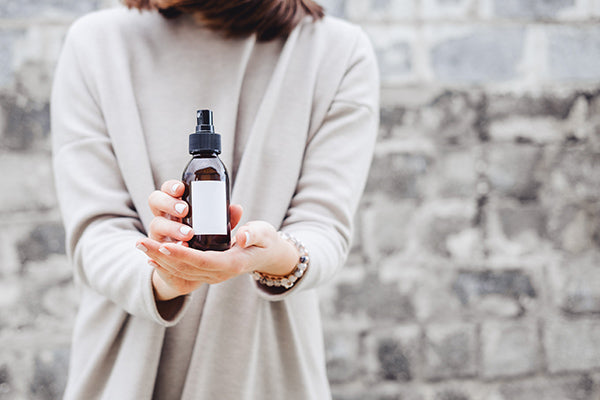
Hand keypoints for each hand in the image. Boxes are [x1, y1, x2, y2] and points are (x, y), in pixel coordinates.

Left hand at [137, 180, 298, 300]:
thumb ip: (254, 234)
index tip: (164, 244)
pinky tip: (151, 258)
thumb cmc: (266, 240)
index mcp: (232, 263)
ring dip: (159, 260)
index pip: (202, 260)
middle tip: (140, 242)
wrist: (269, 256)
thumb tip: (242, 236)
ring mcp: (213, 275)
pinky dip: (165, 266)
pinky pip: (183, 272)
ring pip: (181, 271)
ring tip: (140, 246)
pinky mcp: (208, 272)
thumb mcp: (265, 233)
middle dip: (161, 255)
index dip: (182, 254)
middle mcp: (220, 273)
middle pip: (185, 267)